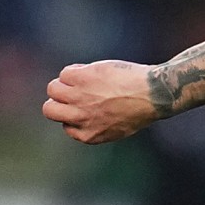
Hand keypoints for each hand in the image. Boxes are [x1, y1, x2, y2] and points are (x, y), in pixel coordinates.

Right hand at [42, 60, 160, 144]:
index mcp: (88, 135)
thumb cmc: (140, 109)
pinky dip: (77, 70)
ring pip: (53, 89)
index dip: (75, 114)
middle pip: (49, 109)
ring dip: (65, 83)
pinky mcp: (82, 78)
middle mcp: (80, 118)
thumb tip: (77, 118)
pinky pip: (65, 73)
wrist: (154, 93)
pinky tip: (92, 72)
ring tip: (84, 81)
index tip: (89, 107)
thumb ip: (96, 126)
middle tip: (75, 93)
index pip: (65, 125)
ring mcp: (79, 97)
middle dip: (58, 101)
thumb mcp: (117, 128)